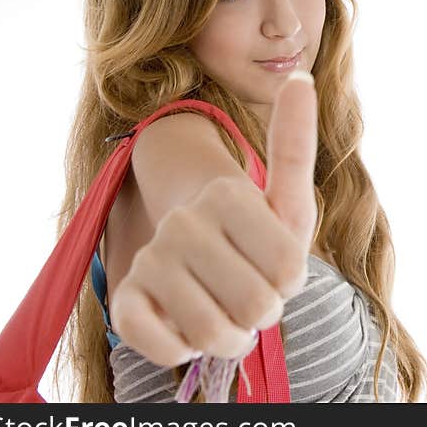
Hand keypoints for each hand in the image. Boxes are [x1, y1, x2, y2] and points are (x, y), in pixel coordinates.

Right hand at [110, 72, 317, 366]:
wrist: (200, 263)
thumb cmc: (258, 237)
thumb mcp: (289, 200)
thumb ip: (294, 144)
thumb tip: (301, 77)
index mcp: (228, 193)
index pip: (289, 272)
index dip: (291, 281)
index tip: (278, 265)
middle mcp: (184, 221)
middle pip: (257, 306)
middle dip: (264, 311)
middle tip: (250, 290)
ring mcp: (151, 260)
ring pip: (215, 334)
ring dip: (231, 336)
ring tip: (225, 310)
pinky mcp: (126, 302)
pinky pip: (166, 348)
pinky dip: (187, 349)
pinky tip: (186, 325)